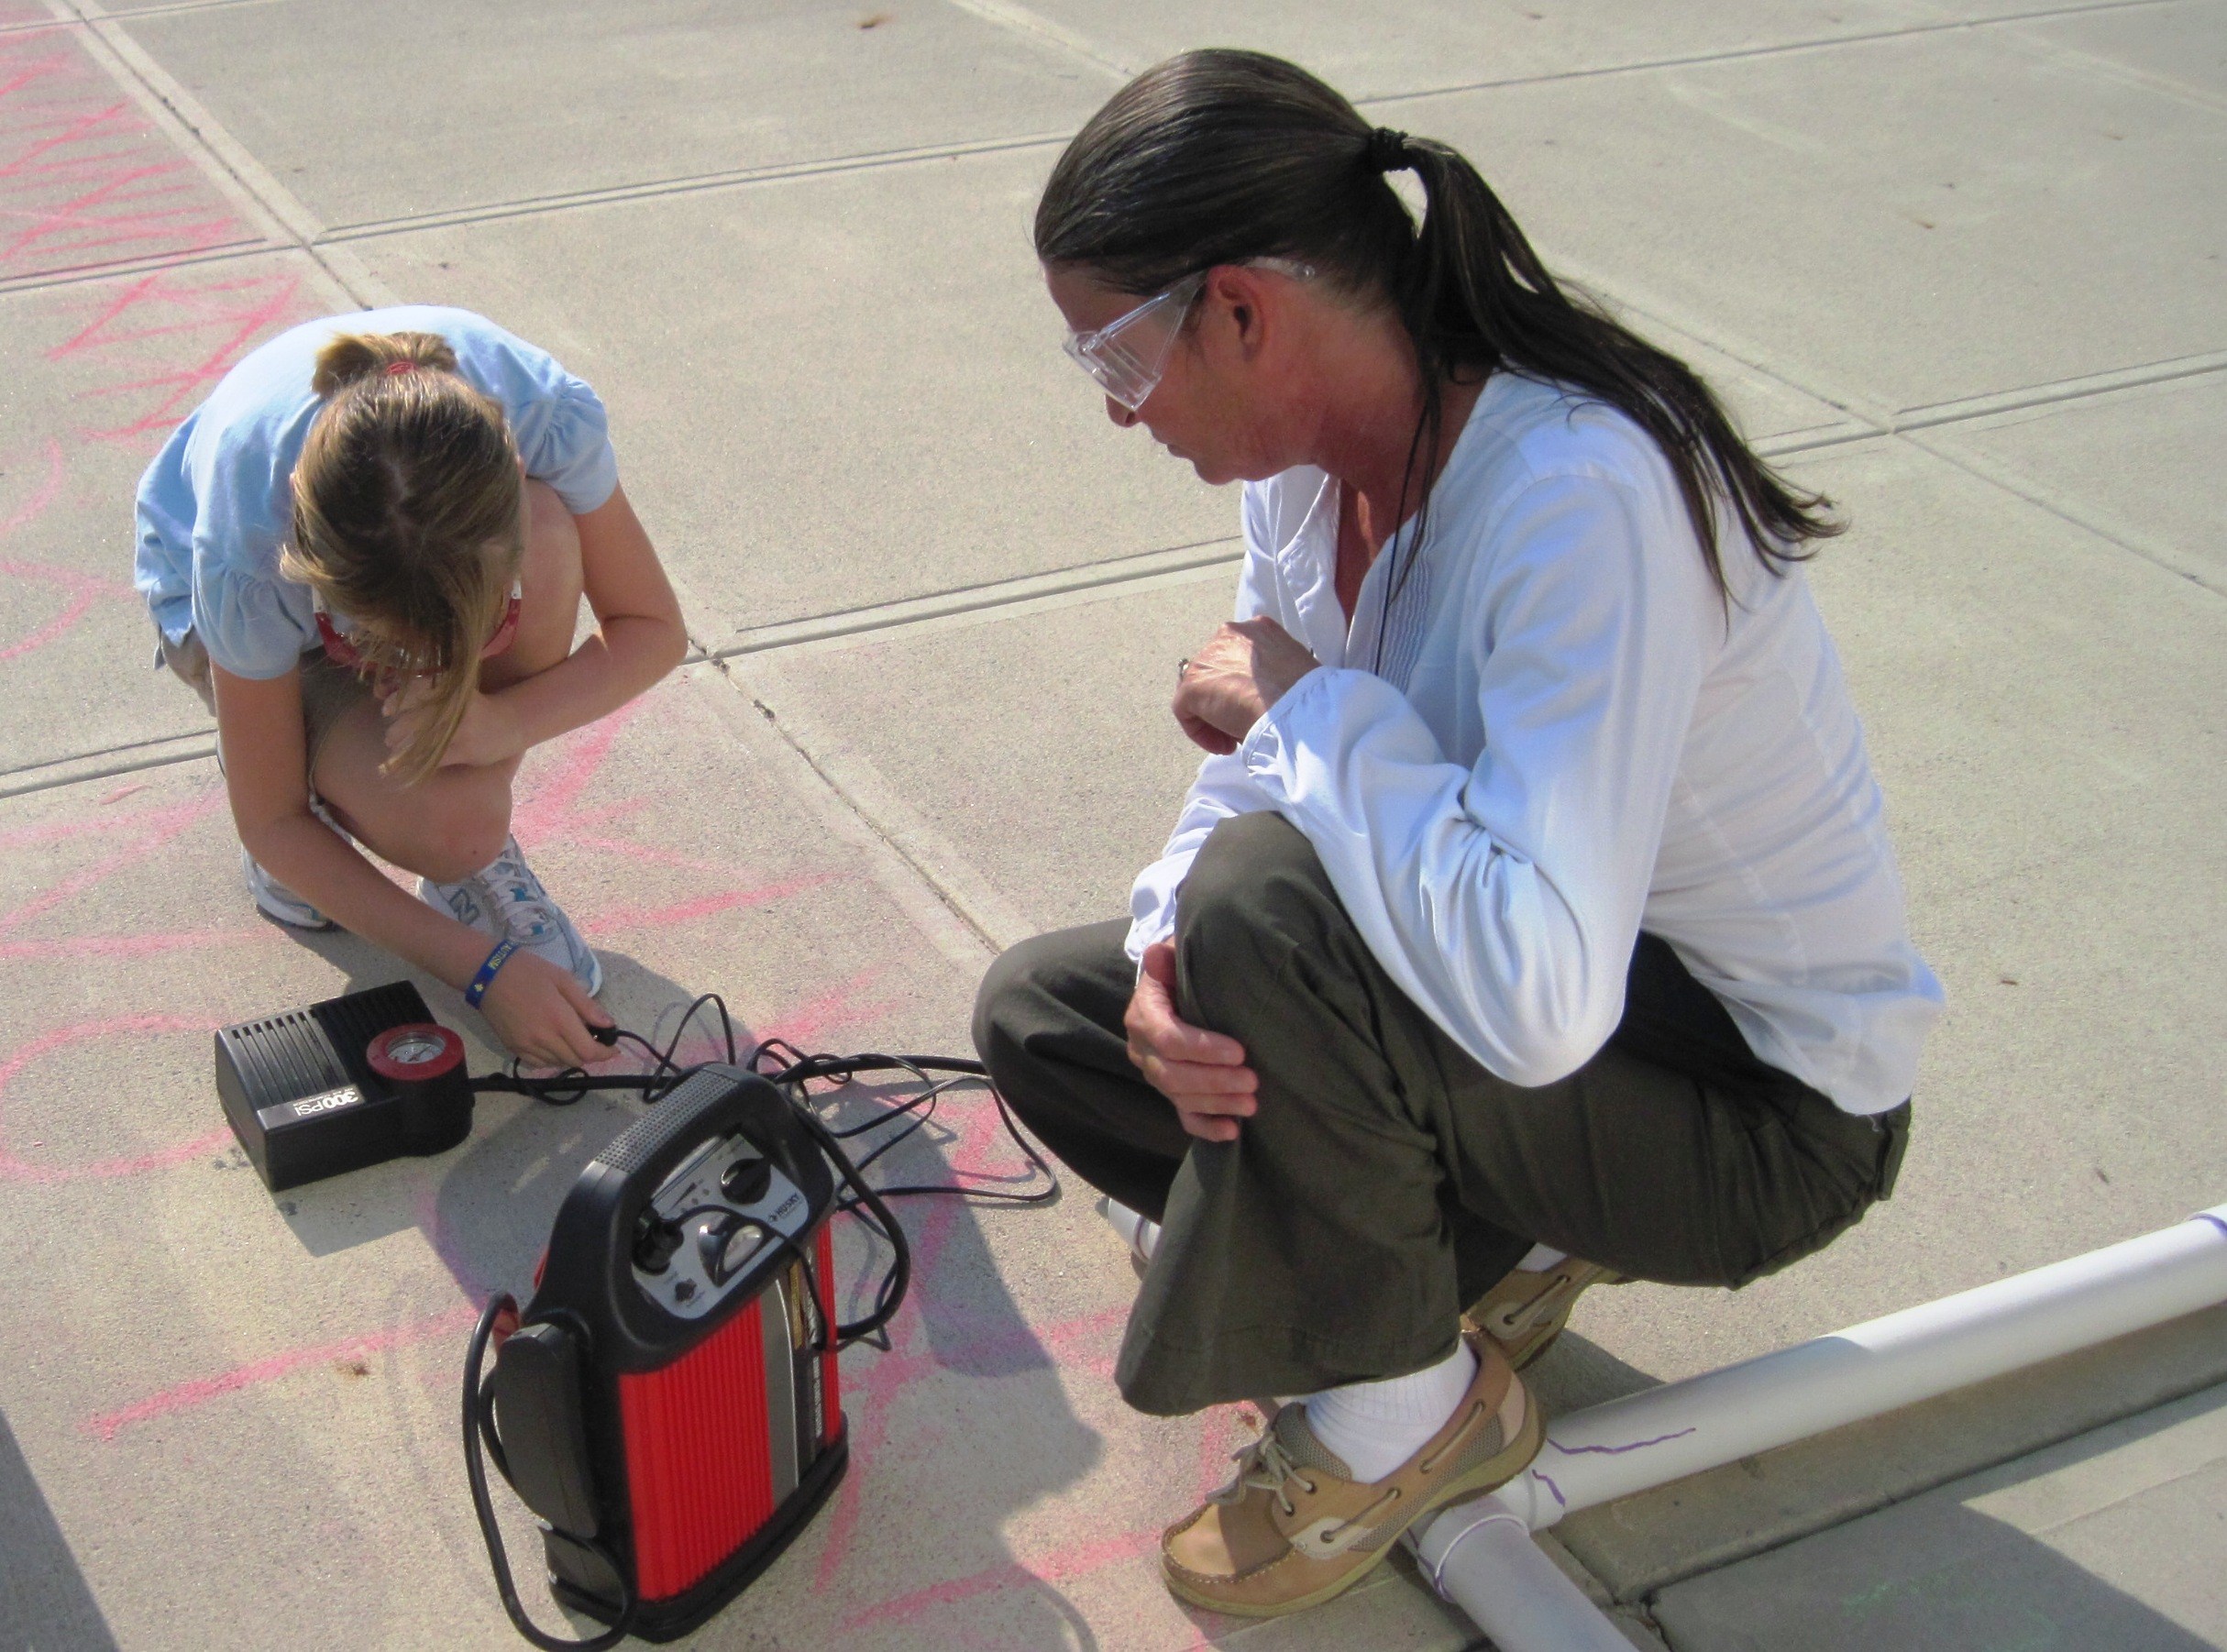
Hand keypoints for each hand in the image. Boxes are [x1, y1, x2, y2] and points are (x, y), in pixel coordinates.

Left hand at [380, 676, 520, 768]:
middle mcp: (457, 710)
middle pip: (418, 719)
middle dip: (398, 729)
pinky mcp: (466, 751)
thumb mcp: (454, 691)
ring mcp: (462, 732)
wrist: (509, 724)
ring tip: (395, 748)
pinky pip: (435, 759)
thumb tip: (384, 691)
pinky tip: (408, 762)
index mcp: (454, 690)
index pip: (419, 692)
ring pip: (423, 740)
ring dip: (404, 747)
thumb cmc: (476, 705)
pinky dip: (418, 762)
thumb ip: (425, 689)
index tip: (385, 709)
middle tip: (389, 736)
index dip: (398, 701)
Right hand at [475, 950, 614, 1067]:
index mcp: (559, 1020)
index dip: (605, 1054)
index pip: (588, 1052)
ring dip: (570, 1056)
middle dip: (589, 1054)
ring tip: (572, 1039)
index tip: (613, 1049)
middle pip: (575, 1061)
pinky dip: (551, 1058)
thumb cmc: (529, 972)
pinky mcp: (513, 1048)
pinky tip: (553, 1043)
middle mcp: (543, 1039)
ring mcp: (526, 1046)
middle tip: (592, 1039)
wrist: (488, 974)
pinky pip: (538, 1064)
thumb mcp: (564, 981)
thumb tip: (609, 1025)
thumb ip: (587, 1006)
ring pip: (557, 1063)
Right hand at [1124, 940, 1257, 1141]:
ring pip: (1179, 1098)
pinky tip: (1231, 1131)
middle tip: (1253, 1081)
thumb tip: (1156, 953)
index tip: (1240, 1051)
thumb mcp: (1175, 956)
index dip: (1203, 1049)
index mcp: (1143, 1015)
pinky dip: (1206, 1127)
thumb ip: (1168, 957)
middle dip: (1215, 1082)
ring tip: (1252, 1104)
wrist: (1174, 987)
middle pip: (1173, 1076)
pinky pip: (1182, 1116)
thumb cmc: (1182, 970)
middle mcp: (1143, 1048)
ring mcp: (1154, 1073)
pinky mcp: (1169, 1091)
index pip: (1168, 1039)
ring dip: (1217, 1104)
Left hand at [1173, 618, 1318, 754]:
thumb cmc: (1305, 694)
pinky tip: (1223, 745)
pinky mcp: (1192, 684)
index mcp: (1258, 629)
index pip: (1239, 656)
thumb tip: (1256, 695)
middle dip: (1225, 698)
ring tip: (1232, 738)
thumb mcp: (1292, 670)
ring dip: (1213, 716)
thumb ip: (1270, 673)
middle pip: (1216, 669)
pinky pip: (1185, 710)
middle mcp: (1230, 634)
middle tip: (1240, 723)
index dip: (1243, 685)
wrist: (1297, 706)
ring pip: (1200, 689)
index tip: (1255, 707)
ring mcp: (1207, 657)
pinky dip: (1200, 731)